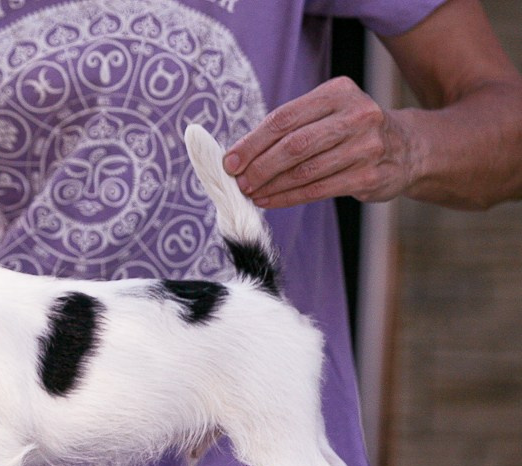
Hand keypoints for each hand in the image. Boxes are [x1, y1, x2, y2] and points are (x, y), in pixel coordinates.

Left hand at [223, 76, 413, 207]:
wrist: (407, 148)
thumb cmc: (350, 131)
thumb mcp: (327, 113)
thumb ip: (290, 127)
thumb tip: (240, 154)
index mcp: (338, 92)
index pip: (285, 118)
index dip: (253, 142)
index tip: (230, 161)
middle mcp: (356, 115)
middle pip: (294, 145)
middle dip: (259, 166)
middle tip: (238, 181)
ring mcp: (366, 146)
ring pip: (305, 171)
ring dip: (271, 185)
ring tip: (250, 193)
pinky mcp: (369, 176)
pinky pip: (318, 190)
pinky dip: (287, 198)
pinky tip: (269, 201)